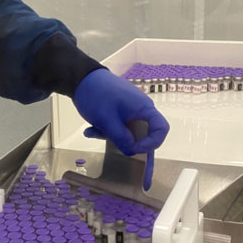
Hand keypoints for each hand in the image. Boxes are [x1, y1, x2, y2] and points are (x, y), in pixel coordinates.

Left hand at [73, 68, 169, 189]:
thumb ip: (121, 138)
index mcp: (144, 108)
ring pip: (128, 132)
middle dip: (132, 148)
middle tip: (129, 164)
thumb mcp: (107, 121)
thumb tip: (132, 151)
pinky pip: (119, 126)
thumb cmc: (96, 96)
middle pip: (145, 134)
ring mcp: (130, 110)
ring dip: (112, 137)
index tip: (135, 150)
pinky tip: (90, 130)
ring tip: (92, 132)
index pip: (161, 129)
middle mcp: (141, 109)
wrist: (81, 77)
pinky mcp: (120, 111)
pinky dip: (106, 130)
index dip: (152, 144)